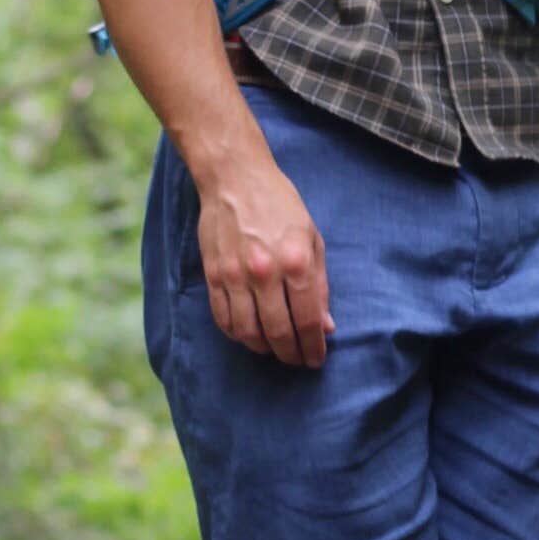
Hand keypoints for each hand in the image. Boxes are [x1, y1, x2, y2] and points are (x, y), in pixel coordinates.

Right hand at [194, 147, 333, 367]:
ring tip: (276, 350)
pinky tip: (250, 336)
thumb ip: (319, 285)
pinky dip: (238, 335)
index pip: (308, 320)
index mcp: (296, 261)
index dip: (314, 346)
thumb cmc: (280, 205)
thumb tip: (325, 325)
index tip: (317, 358)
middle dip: (291, 355)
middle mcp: (265, 272)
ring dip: (264, 349)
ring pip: (248, 332)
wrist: (235, 178)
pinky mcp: (213, 275)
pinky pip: (224, 319)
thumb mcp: (312, 239)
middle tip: (298, 361)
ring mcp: (235, 275)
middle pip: (279, 332)